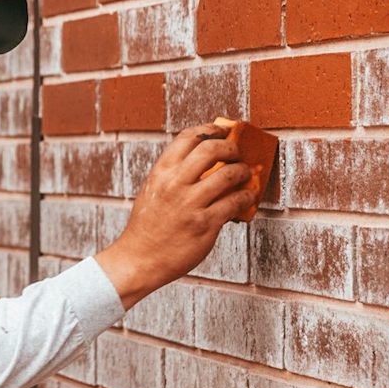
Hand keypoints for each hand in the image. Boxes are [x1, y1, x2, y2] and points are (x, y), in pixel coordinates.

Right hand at [96, 123, 255, 308]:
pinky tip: (249, 196)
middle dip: (231, 146)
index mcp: (161, 172)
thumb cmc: (147, 226)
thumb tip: (205, 161)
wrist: (139, 258)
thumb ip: (174, 175)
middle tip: (237, 153)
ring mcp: (190, 204)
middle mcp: (175, 184)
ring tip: (246, 174)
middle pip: (211, 149)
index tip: (222, 130)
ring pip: (228, 174)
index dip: (210, 129)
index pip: (188, 137)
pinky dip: (247, 196)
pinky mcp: (205, 224)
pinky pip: (235, 202)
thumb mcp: (153, 191)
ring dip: (243, 171)